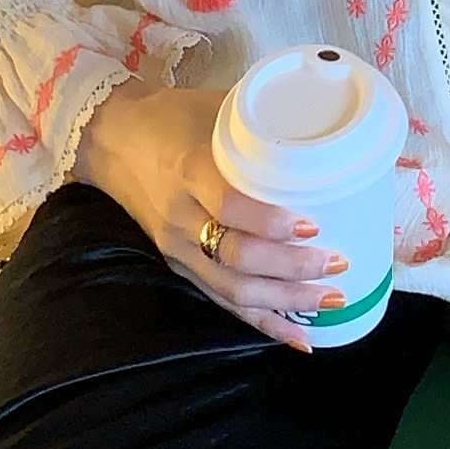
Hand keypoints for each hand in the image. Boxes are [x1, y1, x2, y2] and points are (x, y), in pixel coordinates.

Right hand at [73, 83, 345, 351]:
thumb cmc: (173, 117)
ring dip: (285, 301)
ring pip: (233, 289)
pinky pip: (223, 302)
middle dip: (292, 269)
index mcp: (190, 170)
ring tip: (331, 300)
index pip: (229, 206)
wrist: (112, 139)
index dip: (271, 222)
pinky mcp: (180, 267)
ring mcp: (178, 249)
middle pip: (237, 257)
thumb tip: (336, 140)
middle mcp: (181, 217)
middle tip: (338, 263)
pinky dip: (263, 324)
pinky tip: (298, 338)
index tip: (313, 225)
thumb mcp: (217, 110)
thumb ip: (266, 128)